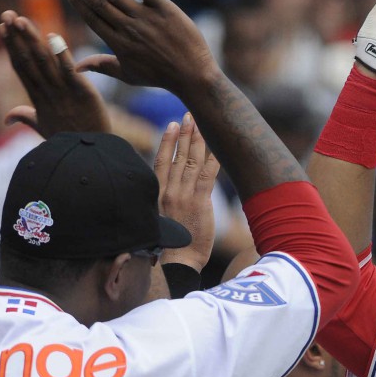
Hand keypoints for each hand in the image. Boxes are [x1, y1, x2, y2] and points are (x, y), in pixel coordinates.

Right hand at [0, 10, 110, 136]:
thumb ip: (26, 117)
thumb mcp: (43, 128)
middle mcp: (47, 92)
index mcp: (38, 98)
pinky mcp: (82, 92)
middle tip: (6, 14)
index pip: (22, 67)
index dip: (11, 46)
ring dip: (32, 39)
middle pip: (29, 59)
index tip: (2, 27)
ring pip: (44, 61)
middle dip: (17, 37)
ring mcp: (64, 92)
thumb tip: (7, 117)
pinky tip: (54, 36)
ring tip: (22, 20)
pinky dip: (62, 54)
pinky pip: (70, 71)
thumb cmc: (67, 141)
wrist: (90, 156)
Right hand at [64, 0, 217, 93]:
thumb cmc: (159, 77)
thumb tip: (76, 67)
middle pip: (100, 3)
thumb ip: (102, 66)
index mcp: (119, 44)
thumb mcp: (128, 75)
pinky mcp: (165, 10)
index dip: (79, 2)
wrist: (192, 76)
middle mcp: (129, 29)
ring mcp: (146, 18)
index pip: (93, 18)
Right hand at [154, 113, 219, 270]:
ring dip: (198, 141)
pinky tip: (217, 149)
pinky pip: (207, 176)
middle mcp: (169, 191)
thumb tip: (172, 189)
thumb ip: (166, 200)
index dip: (167, 141)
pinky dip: (213, 160)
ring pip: (192, 162)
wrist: (178, 260)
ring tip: (201, 124)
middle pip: (178, 156)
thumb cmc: (171, 244)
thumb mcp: (162, 218)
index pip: (161, 161)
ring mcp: (184, 195)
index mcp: (158, 194)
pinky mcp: (199, 202)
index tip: (172, 124)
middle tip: (189, 116)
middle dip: (185, 134)